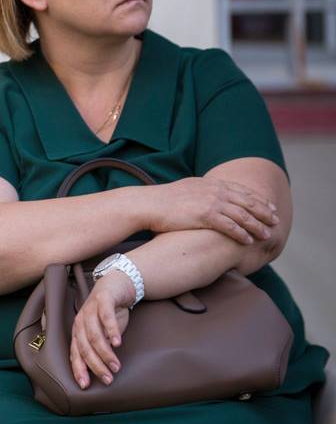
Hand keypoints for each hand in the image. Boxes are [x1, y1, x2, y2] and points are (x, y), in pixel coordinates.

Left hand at [70, 270, 134, 389]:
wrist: (116, 285)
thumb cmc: (108, 313)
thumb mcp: (104, 334)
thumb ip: (102, 349)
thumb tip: (103, 371)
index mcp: (78, 331)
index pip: (75, 353)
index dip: (79, 369)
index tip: (85, 385)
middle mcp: (81, 321)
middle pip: (84, 347)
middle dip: (95, 365)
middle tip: (108, 379)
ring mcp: (90, 310)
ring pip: (94, 335)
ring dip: (105, 352)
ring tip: (116, 365)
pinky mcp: (102, 300)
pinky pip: (105, 317)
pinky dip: (111, 331)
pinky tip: (118, 343)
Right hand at [146, 177, 277, 244]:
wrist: (147, 204)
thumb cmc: (161, 201)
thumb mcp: (185, 190)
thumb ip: (200, 193)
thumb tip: (205, 199)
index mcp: (210, 183)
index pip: (241, 190)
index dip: (258, 199)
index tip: (269, 206)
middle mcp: (214, 190)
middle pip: (247, 201)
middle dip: (264, 212)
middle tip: (276, 220)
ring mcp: (211, 202)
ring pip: (243, 215)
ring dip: (258, 225)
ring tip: (267, 234)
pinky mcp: (205, 216)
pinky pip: (230, 226)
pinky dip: (242, 233)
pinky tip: (249, 240)